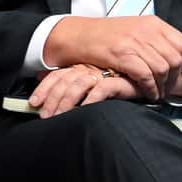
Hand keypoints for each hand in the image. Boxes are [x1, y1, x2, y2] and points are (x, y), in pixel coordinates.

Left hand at [28, 64, 142, 117]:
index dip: (44, 88)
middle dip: (52, 99)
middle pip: (65, 80)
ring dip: (66, 102)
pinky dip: (91, 100)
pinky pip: (101, 89)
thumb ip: (71, 83)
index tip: (35, 102)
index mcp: (82, 66)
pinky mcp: (121, 80)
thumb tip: (43, 83)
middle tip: (46, 115)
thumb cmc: (119, 83)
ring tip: (60, 116)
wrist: (146, 80)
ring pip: (79, 84)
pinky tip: (83, 110)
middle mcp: (91, 68)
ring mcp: (105, 73)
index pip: (58, 74)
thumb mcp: (91, 82)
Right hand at [43, 16, 181, 101]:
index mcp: (154, 23)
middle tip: (168, 89)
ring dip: (162, 86)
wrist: (78, 36)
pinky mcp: (121, 55)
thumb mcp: (142, 30)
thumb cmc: (110, 36)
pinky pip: (145, 75)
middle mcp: (146, 30)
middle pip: (175, 58)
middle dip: (174, 78)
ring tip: (158, 94)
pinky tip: (148, 94)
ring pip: (162, 68)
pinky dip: (150, 88)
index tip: (176, 75)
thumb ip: (170, 39)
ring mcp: (134, 42)